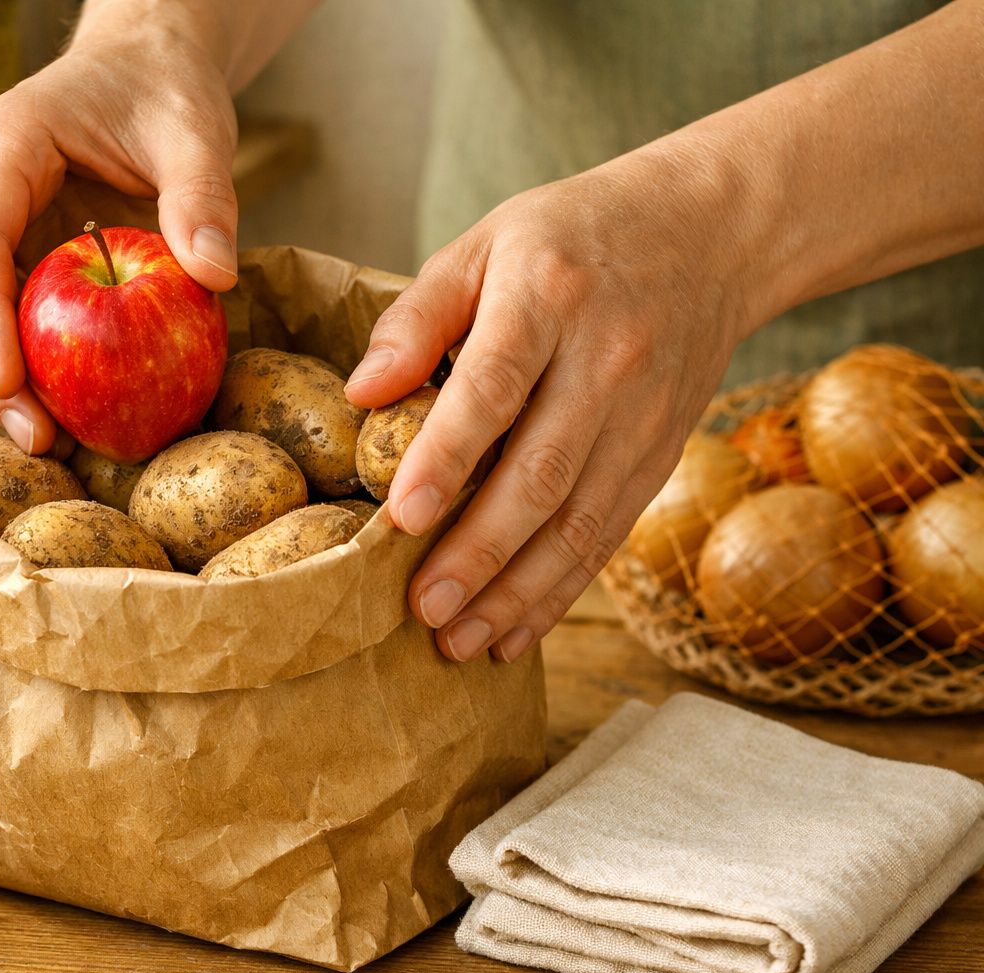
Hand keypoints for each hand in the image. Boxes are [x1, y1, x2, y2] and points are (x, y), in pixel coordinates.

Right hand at [0, 39, 240, 455]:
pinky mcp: (8, 257)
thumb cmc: (162, 90)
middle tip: (38, 437)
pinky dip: (22, 368)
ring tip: (47, 442)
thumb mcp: (194, 132)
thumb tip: (215, 277)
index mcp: (5, 146)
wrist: (144, 69)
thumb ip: (203, 198)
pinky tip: (58, 418)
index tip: (10, 380)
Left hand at [346, 143, 756, 662]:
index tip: (402, 517)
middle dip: (481, 552)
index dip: (449, 455)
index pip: (496, 385)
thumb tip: (362, 393)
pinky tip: (514, 632)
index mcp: (549, 296)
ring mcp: (644, 414)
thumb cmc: (571, 238)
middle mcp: (607, 361)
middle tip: (423, 610)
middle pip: (543, 471)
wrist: (712, 228)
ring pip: (581, 520)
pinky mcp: (662, 452)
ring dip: (519, 592)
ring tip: (459, 642)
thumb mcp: (487, 242)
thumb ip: (420, 314)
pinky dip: (561, 590)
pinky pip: (609, 533)